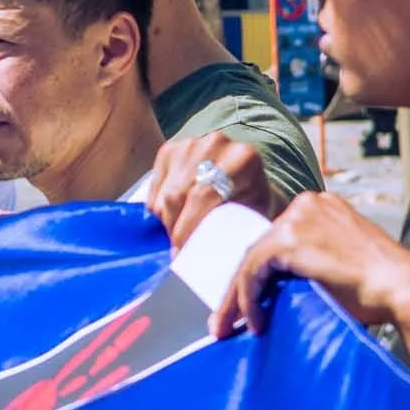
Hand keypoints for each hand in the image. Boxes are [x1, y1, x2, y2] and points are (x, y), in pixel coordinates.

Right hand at [145, 133, 271, 248]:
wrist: (248, 176)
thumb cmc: (253, 203)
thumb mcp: (256, 217)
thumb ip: (241, 233)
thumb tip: (216, 265)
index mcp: (243, 159)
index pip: (203, 196)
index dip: (187, 228)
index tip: (181, 253)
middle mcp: (216, 144)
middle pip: (177, 195)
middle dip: (173, 228)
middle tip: (176, 251)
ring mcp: (190, 144)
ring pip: (163, 193)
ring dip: (165, 220)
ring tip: (175, 235)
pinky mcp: (170, 149)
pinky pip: (154, 187)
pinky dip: (157, 208)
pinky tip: (171, 218)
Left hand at [211, 191, 409, 337]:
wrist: (405, 290)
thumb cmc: (380, 290)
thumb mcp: (339, 267)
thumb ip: (309, 267)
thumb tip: (274, 293)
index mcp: (320, 208)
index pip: (274, 243)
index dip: (254, 277)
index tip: (242, 306)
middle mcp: (306, 204)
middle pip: (258, 249)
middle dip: (237, 289)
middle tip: (223, 322)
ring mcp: (297, 218)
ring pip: (250, 260)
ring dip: (236, 299)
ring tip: (226, 329)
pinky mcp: (289, 239)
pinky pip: (253, 270)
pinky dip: (247, 298)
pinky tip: (256, 322)